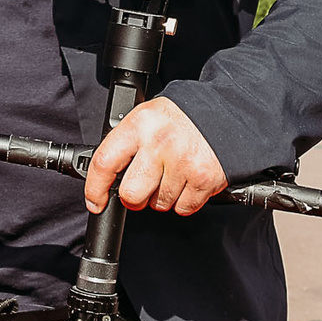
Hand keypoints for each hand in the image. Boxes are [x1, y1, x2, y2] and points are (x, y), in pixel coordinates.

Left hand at [83, 97, 227, 218]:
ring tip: (173, 174)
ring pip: (159, 204)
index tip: (96, 201)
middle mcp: (160, 143)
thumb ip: (128, 142)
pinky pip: (184, 208)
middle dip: (135, 198)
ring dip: (163, 197)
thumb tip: (108, 176)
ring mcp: (183, 163)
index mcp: (140, 124)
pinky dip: (184, 201)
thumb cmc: (184, 117)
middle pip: (132, 194)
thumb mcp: (148, 116)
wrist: (226, 112)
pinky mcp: (204, 179)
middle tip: (144, 186)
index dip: (95, 189)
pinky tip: (188, 179)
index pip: (105, 162)